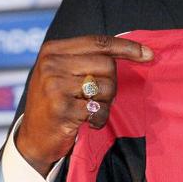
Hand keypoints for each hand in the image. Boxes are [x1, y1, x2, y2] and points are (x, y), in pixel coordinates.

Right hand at [15, 35, 152, 175]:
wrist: (33, 138)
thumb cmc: (57, 102)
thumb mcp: (64, 72)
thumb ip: (90, 59)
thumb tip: (140, 51)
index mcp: (53, 50)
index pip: (98, 42)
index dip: (127, 47)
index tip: (149, 54)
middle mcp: (51, 64)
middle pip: (107, 65)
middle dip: (111, 84)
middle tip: (96, 97)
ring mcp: (54, 86)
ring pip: (107, 87)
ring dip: (105, 103)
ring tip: (87, 109)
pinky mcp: (61, 109)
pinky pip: (99, 110)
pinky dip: (100, 118)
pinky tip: (86, 122)